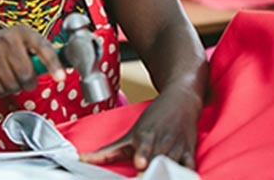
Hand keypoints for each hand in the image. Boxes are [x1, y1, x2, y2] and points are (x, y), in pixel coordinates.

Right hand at [0, 24, 65, 95]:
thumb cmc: (3, 45)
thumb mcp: (22, 40)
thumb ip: (40, 49)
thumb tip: (62, 63)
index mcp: (23, 32)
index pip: (43, 48)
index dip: (53, 65)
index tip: (60, 78)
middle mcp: (8, 39)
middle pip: (26, 75)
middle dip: (28, 84)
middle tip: (26, 80)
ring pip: (13, 85)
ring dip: (14, 88)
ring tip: (10, 77)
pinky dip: (2, 90)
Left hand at [80, 86, 201, 170]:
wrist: (180, 100)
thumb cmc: (154, 119)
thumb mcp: (132, 133)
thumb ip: (110, 151)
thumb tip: (83, 160)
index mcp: (143, 136)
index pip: (142, 149)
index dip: (142, 155)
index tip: (140, 163)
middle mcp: (160, 142)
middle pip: (157, 160)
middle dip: (152, 168)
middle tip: (145, 172)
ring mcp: (175, 148)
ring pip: (174, 165)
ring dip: (168, 173)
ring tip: (163, 177)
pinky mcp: (189, 152)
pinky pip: (190, 168)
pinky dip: (187, 174)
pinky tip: (183, 178)